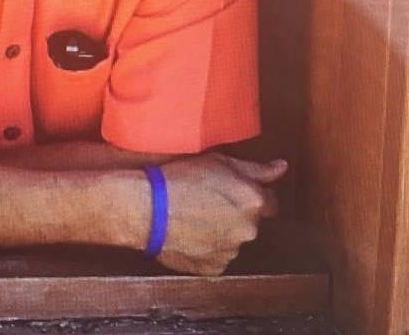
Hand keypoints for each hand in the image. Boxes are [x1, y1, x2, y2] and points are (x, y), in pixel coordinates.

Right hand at [154, 153, 286, 275]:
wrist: (149, 208)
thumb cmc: (180, 179)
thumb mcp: (218, 161)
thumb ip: (255, 168)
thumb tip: (281, 167)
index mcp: (253, 201)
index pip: (270, 201)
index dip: (251, 194)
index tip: (233, 190)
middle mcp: (249, 229)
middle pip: (250, 221)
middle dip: (235, 213)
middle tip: (207, 200)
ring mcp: (232, 251)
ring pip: (232, 239)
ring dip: (221, 230)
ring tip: (193, 215)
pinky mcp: (214, 268)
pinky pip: (216, 256)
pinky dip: (207, 247)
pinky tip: (188, 232)